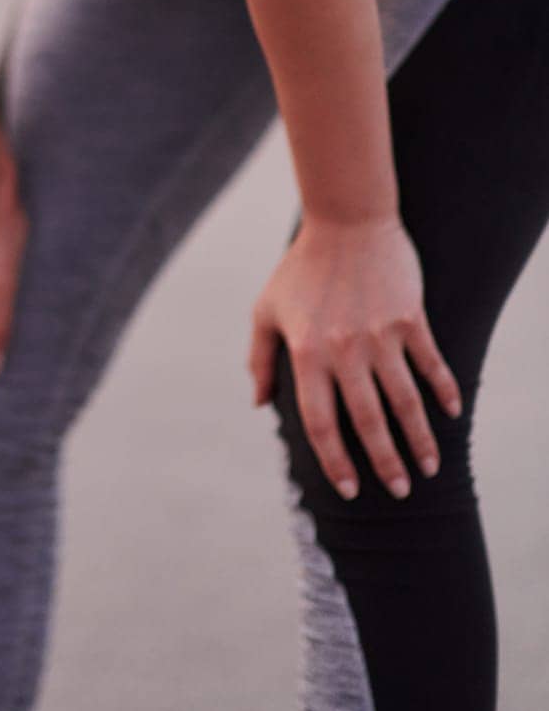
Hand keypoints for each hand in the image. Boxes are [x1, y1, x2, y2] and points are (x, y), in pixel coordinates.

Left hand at [246, 214, 463, 499]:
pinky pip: (431, 363)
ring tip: (428, 468)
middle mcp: (345, 349)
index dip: (335, 461)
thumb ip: (261, 359)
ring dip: (419, 439)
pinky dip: (443, 390)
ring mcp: (381, 334)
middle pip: (368, 421)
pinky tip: (451, 413)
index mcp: (307, 353)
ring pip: (405, 400)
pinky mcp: (410, 317)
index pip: (321, 422)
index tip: (348, 489)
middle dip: (384, 463)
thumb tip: (259, 404)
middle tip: (398, 491)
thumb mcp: (267, 309)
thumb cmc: (301, 268)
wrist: (346, 218)